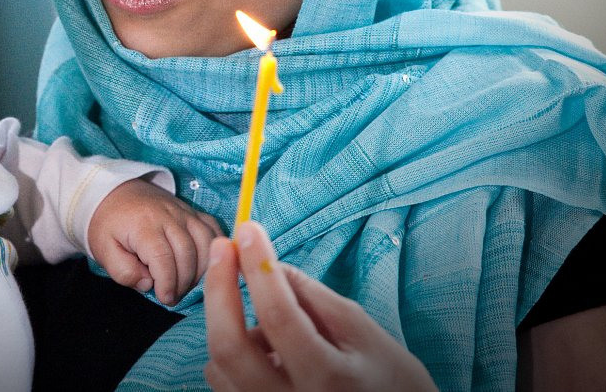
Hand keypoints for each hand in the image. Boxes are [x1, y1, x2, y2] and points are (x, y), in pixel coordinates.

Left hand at [87, 178, 222, 304]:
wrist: (113, 192)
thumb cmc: (108, 224)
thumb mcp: (103, 250)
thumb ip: (123, 271)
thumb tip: (148, 284)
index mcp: (144, 225)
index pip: (163, 258)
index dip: (167, 283)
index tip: (165, 298)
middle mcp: (169, 215)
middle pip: (188, 253)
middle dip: (183, 282)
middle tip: (173, 295)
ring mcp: (184, 211)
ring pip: (206, 243)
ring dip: (201, 269)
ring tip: (186, 284)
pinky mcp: (193, 211)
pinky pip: (213, 229)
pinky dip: (215, 249)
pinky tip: (205, 265)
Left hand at [204, 221, 436, 390]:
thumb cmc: (387, 377)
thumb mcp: (361, 329)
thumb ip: (312, 297)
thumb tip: (267, 262)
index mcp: (327, 378)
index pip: (279, 315)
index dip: (257, 266)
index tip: (247, 229)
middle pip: (230, 346)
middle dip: (218, 289)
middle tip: (221, 248)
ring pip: (219, 366)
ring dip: (230, 326)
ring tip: (269, 323)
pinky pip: (223, 382)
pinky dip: (233, 353)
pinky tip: (265, 349)